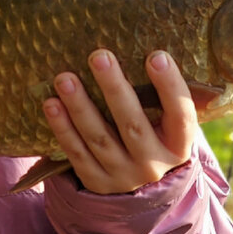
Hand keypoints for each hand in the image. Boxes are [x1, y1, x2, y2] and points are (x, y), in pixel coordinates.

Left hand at [43, 49, 198, 194]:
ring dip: (80, 106)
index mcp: (178, 146)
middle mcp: (153, 165)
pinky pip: (76, 153)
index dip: (170, 86)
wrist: (140, 187)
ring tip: (64, 78)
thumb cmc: (154, 136)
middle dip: (114, 89)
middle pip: (133, 125)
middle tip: (99, 56)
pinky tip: (51, 103)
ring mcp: (123, 176)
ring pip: (99, 138)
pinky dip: (62, 128)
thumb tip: (146, 46)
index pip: (181, 115)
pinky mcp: (97, 182)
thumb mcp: (168, 124)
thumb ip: (162, 96)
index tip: (156, 55)